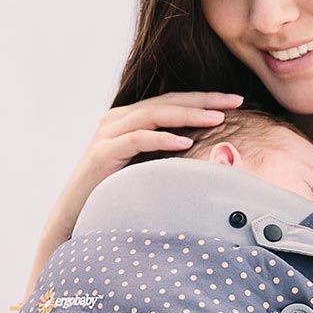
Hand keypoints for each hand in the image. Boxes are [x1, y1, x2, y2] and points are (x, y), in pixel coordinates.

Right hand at [41, 90, 243, 244]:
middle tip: (235, 101)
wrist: (77, 213)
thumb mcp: (146, 166)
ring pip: (154, 115)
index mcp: (130, 119)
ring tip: (217, 119)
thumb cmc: (115, 191)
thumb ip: (167, 153)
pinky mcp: (103, 153)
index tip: (235, 100)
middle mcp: (118, 119)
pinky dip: (162, 139)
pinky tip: (185, 142)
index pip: (172, 101)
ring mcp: (109, 134)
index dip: (204, 99)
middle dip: (204, 100)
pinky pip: (137, 140)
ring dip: (188, 115)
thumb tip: (206, 152)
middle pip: (167, 102)